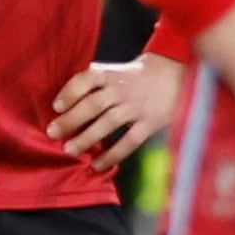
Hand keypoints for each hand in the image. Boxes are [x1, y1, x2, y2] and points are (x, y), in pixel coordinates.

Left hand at [48, 52, 184, 173]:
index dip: (69, 93)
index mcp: (114, 73)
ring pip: (108, 123)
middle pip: (92, 104)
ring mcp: (138, 106)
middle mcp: (123, 89)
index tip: (56, 107)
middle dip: (70, 120)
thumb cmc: (145, 73)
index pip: (86, 80)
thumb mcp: (122, 69)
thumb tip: (71, 99)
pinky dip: (112, 155)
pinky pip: (129, 141)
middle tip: (53, 133)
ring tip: (70, 150)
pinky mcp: (151, 122)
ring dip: (87, 138)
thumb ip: (100, 80)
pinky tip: (98, 165)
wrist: (181, 73)